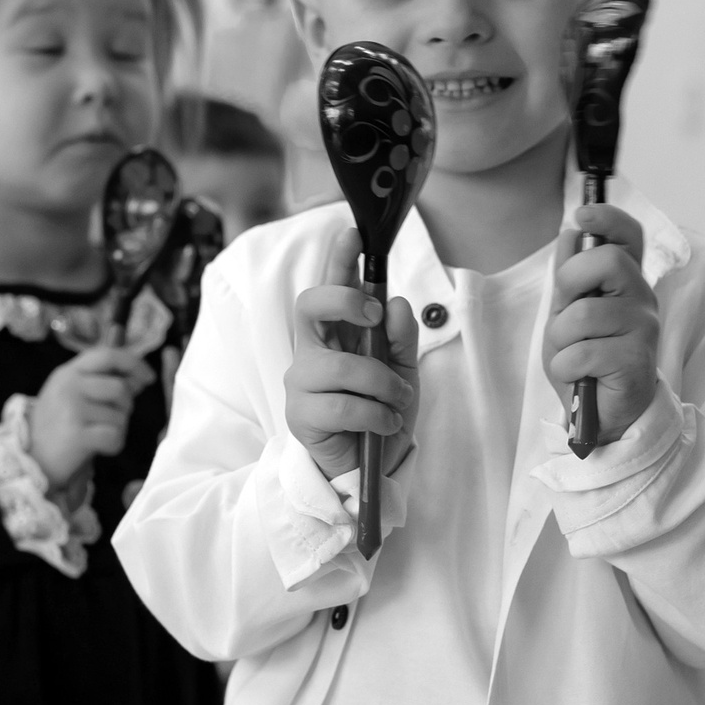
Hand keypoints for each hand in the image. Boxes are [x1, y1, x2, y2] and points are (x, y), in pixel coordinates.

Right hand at [29, 345, 154, 491]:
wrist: (30, 457)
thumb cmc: (57, 425)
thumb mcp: (73, 395)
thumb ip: (103, 383)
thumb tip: (139, 378)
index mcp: (69, 372)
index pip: (107, 355)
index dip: (133, 363)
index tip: (148, 377)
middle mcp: (69, 385)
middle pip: (120, 388)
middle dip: (125, 406)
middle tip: (110, 419)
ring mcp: (72, 409)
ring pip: (120, 416)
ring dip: (117, 429)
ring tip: (97, 434)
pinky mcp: (76, 434)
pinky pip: (115, 437)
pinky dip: (113, 446)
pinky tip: (98, 447)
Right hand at [284, 228, 419, 482]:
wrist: (367, 471)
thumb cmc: (380, 415)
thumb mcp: (404, 374)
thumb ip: (401, 340)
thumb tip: (396, 304)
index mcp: (335, 335)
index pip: (330, 287)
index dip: (338, 259)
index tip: (353, 234)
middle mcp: (311, 351)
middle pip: (309, 305)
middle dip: (344, 302)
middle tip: (374, 317)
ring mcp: (301, 382)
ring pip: (341, 366)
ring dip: (381, 384)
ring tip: (396, 402)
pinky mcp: (301, 416)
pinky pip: (344, 406)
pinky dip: (376, 416)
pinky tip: (385, 425)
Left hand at [543, 203, 660, 443]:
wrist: (602, 414)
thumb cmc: (586, 359)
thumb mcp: (567, 313)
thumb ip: (570, 277)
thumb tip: (570, 233)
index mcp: (625, 282)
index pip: (629, 236)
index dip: (608, 219)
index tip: (582, 216)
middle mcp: (641, 298)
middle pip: (607, 261)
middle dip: (570, 281)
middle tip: (566, 309)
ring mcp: (643, 328)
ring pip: (584, 313)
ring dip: (562, 339)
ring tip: (572, 356)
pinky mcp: (636, 360)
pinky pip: (582, 352)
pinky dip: (567, 367)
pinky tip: (579, 376)